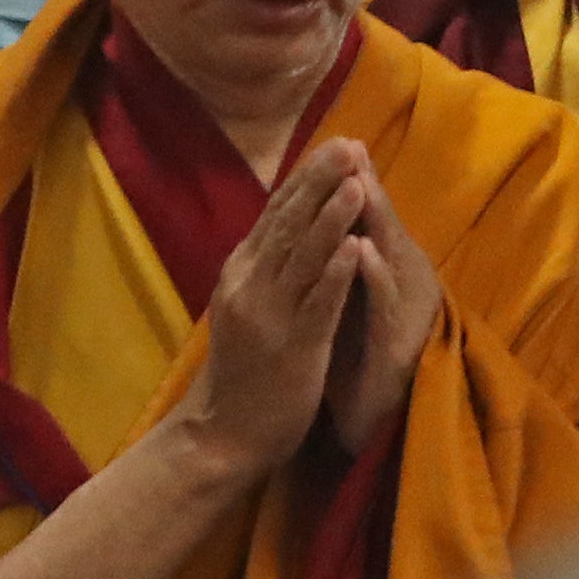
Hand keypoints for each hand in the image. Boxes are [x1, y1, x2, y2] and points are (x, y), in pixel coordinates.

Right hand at [174, 142, 365, 479]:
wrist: (221, 434)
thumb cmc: (245, 372)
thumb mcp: (247, 307)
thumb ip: (266, 267)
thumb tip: (288, 225)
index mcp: (241, 272)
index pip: (276, 213)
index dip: (307, 177)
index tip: (335, 144)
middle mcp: (250, 285)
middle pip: (289, 223)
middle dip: (321, 182)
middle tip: (349, 144)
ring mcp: (270, 315)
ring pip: (303, 256)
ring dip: (332, 217)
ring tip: (358, 182)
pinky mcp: (293, 346)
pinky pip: (318, 304)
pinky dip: (336, 272)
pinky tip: (356, 248)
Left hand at [323, 143, 443, 459]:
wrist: (369, 424)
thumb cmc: (358, 363)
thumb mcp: (349, 303)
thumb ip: (344, 265)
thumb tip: (330, 224)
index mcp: (387, 274)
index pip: (367, 220)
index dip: (351, 182)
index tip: (334, 143)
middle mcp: (402, 287)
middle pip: (381, 227)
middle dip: (363, 186)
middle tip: (348, 145)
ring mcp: (403, 314)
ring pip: (388, 257)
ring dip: (375, 218)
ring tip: (358, 181)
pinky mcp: (397, 344)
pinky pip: (383, 304)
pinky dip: (373, 275)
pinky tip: (361, 250)